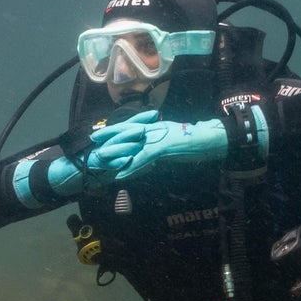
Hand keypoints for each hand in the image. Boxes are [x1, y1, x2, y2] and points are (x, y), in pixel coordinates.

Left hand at [84, 113, 227, 181]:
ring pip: (131, 144)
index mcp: (155, 127)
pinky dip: (130, 166)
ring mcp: (157, 137)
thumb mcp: (172, 140)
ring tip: (100, 158)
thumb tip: (149, 151)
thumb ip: (159, 143)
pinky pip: (142, 158)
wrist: (209, 139)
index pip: (131, 127)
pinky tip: (119, 174)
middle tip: (92, 139)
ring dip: (114, 152)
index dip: (115, 129)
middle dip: (108, 136)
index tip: (101, 132)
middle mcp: (154, 129)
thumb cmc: (193, 141)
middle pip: (126, 132)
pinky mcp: (162, 147)